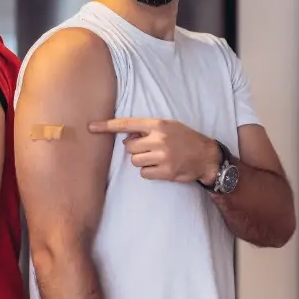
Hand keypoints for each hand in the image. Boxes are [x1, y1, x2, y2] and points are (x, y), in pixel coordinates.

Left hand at [88, 117, 219, 182]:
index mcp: (158, 124)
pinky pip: (144, 173)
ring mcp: (162, 156)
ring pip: (135, 161)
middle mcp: (159, 139)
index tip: (91, 127)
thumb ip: (147, 129)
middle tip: (150, 149)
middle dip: (135, 149)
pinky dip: (149, 172)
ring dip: (142, 161)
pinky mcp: (165, 171)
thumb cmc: (185, 139)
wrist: (207, 156)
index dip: (107, 126)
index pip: (127, 124)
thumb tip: (126, 136)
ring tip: (157, 158)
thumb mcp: (168, 126)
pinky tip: (161, 167)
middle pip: (129, 147)